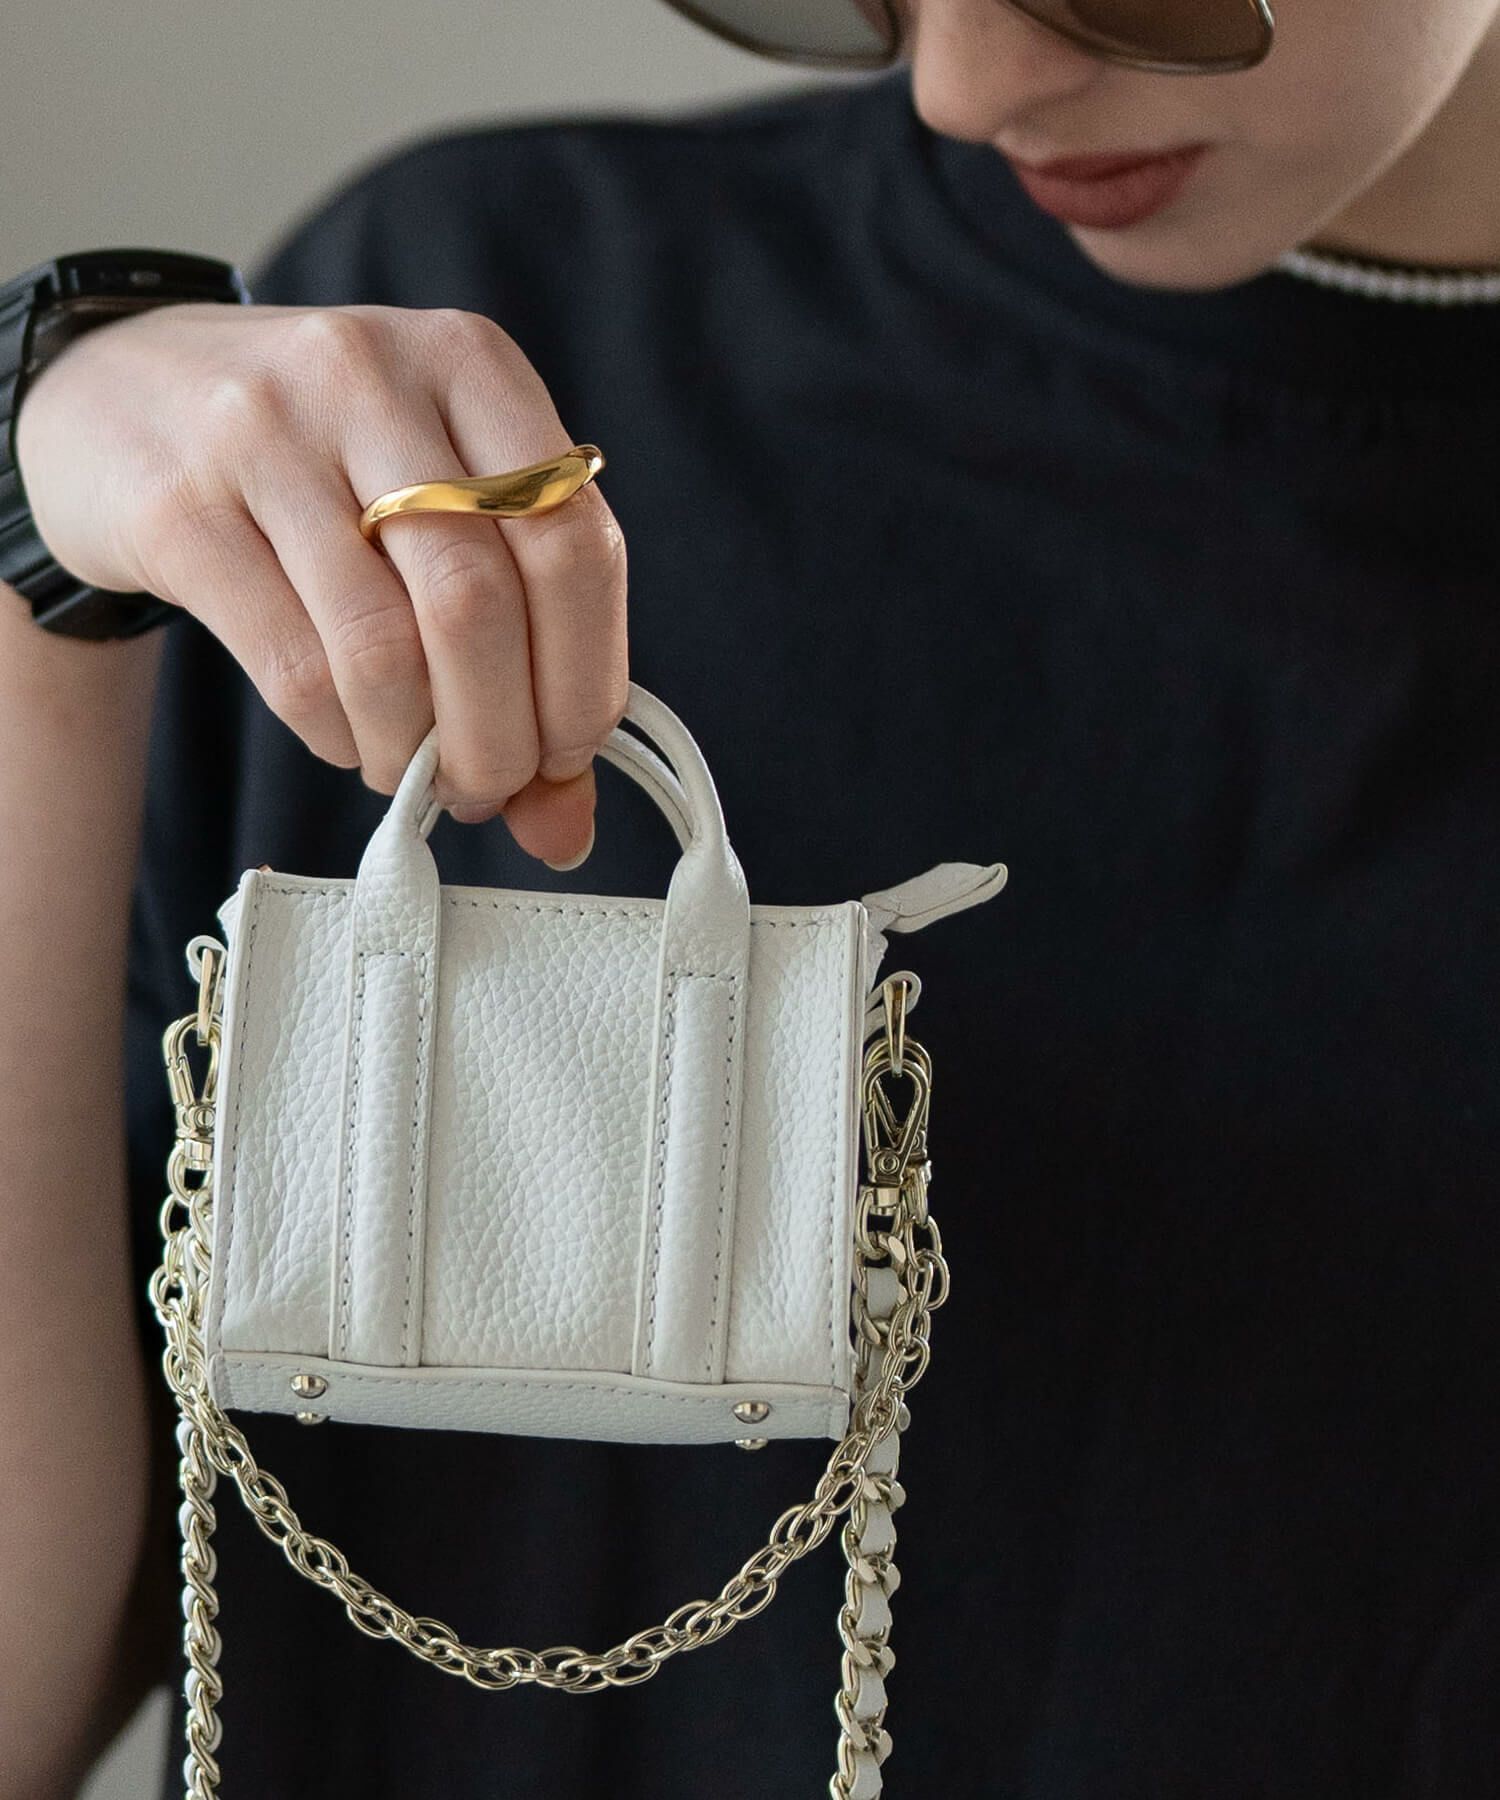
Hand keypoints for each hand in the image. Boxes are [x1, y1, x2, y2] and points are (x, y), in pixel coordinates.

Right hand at [12, 301, 629, 864]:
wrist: (117, 394)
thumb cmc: (319, 464)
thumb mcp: (435, 501)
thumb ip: (526, 640)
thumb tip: (567, 823)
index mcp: (471, 363)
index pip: (577, 543)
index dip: (587, 678)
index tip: (568, 753)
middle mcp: (372, 377)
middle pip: (481, 603)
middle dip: (501, 736)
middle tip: (488, 789)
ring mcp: (264, 431)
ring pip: (383, 648)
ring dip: (416, 750)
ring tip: (417, 773)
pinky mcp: (180, 505)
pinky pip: (294, 668)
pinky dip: (341, 737)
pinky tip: (350, 738)